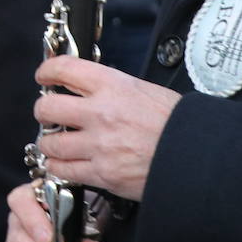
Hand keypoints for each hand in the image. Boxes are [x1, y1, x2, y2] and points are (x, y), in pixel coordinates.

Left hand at [32, 56, 180, 201]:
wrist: (198, 156)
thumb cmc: (178, 124)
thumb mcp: (146, 91)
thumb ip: (114, 89)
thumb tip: (90, 89)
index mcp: (113, 85)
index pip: (64, 68)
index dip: (47, 71)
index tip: (44, 76)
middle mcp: (100, 112)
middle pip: (47, 107)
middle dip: (44, 110)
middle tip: (49, 114)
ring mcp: (99, 145)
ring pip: (50, 142)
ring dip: (50, 142)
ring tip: (58, 141)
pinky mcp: (101, 173)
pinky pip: (63, 169)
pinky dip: (59, 166)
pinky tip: (65, 162)